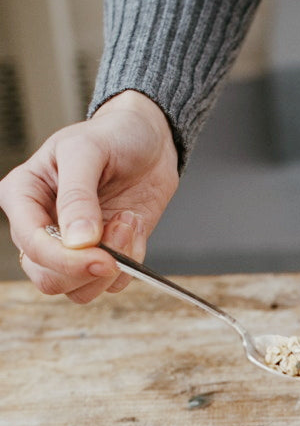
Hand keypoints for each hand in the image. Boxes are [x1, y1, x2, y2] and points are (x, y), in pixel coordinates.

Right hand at [0, 91, 178, 302]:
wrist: (149, 141)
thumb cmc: (111, 136)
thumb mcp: (87, 150)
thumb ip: (77, 196)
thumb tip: (77, 242)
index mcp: (23, 197)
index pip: (32, 245)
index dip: (65, 260)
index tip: (103, 257)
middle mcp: (43, 227)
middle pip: (49, 279)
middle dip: (87, 271)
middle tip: (118, 244)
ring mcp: (74, 247)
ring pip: (80, 290)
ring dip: (114, 265)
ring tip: (126, 221)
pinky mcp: (105, 256)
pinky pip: (113, 283)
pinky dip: (132, 261)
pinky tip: (132, 224)